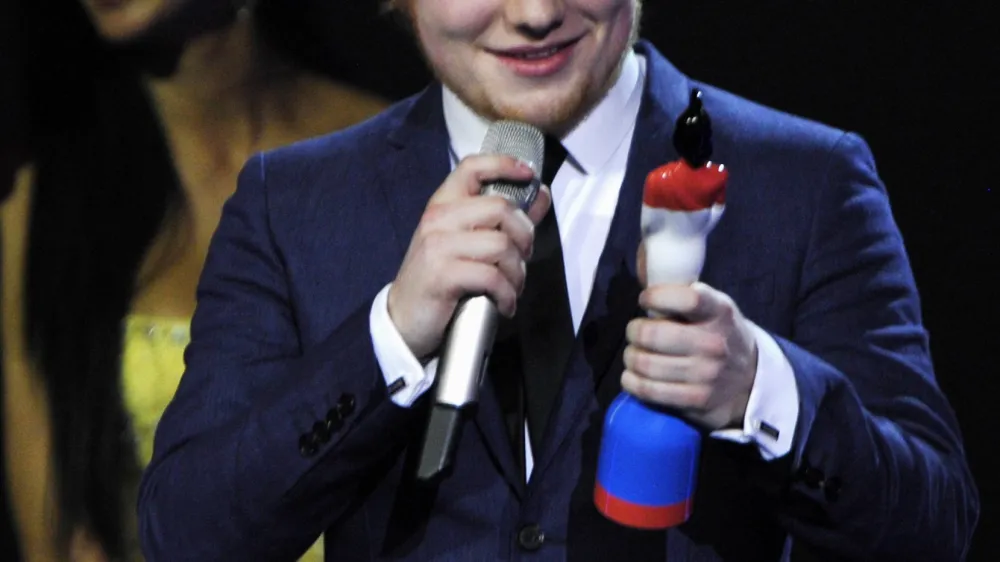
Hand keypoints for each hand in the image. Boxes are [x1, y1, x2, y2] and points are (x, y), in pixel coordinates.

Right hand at [387, 155, 551, 358]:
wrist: (403, 320)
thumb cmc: (439, 280)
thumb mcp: (467, 243)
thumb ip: (505, 219)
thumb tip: (541, 195)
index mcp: (443, 205)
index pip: (472, 167)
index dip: (504, 164)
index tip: (529, 174)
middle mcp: (438, 219)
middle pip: (501, 208)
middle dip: (524, 236)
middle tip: (523, 259)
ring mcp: (437, 245)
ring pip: (501, 244)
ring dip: (518, 272)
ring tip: (513, 288)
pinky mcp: (441, 275)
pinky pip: (492, 277)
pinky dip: (507, 295)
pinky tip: (504, 304)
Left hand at [622, 245, 757, 429]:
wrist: (750, 381)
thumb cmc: (720, 335)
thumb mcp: (714, 308)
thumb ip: (684, 296)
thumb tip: (644, 276)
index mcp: (720, 312)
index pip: (687, 298)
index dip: (656, 296)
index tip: (646, 299)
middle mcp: (714, 343)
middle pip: (653, 335)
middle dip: (634, 331)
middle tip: (635, 332)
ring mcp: (705, 374)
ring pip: (645, 363)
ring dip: (631, 357)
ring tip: (635, 354)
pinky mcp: (695, 400)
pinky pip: (648, 389)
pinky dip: (631, 381)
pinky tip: (632, 376)